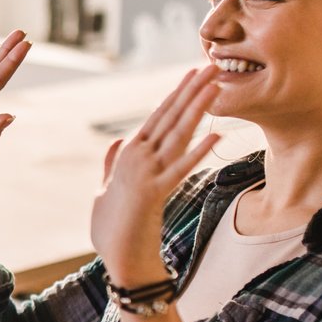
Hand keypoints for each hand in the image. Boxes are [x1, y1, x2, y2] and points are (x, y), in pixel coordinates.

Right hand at [89, 66, 220, 284]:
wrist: (117, 258)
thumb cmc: (112, 227)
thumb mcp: (105, 190)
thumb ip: (111, 163)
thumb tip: (117, 141)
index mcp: (128, 154)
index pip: (157, 116)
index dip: (177, 94)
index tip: (194, 74)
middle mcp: (137, 158)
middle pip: (170, 116)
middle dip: (192, 89)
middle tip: (212, 63)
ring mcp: (146, 174)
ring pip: (177, 133)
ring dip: (197, 107)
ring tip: (215, 84)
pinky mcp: (155, 193)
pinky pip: (181, 169)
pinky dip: (198, 151)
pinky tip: (215, 133)